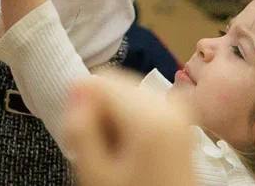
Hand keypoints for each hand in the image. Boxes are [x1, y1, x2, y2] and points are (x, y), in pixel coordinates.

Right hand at [64, 74, 194, 185]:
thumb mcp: (96, 173)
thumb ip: (80, 129)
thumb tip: (74, 90)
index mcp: (150, 114)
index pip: (98, 80)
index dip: (81, 105)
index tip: (77, 133)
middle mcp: (169, 104)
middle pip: (114, 83)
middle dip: (97, 111)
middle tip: (93, 148)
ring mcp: (178, 109)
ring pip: (126, 92)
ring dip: (112, 117)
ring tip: (113, 152)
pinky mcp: (181, 117)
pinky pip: (143, 103)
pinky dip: (128, 120)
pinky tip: (128, 149)